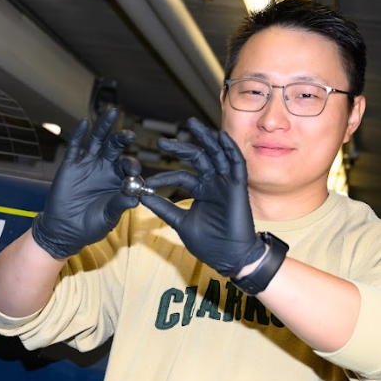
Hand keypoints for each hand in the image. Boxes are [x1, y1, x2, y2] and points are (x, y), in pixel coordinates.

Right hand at [31, 108, 140, 259]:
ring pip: (97, 140)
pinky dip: (78, 134)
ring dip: (104, 127)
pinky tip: (84, 123)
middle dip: (122, 139)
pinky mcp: (71, 165)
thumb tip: (135, 197)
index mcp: (118, 180)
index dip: (132, 166)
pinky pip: (75, 146)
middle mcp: (105, 168)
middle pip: (115, 147)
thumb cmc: (90, 226)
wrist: (65, 230)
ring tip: (112, 112)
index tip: (133, 171)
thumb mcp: (108, 217)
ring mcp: (88, 164)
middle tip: (130, 135)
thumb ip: (120, 205)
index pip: (128, 167)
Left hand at [140, 118, 264, 277]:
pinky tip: (220, 136)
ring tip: (191, 123)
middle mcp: (214, 183)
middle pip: (198, 158)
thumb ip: (163, 208)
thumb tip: (141, 196)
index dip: (164, 175)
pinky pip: (236, 163)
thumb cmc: (208, 243)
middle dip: (181, 147)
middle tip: (162, 142)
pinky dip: (229, 149)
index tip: (147, 180)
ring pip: (216, 154)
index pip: (181, 175)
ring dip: (205, 138)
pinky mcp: (239, 187)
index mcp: (201, 191)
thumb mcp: (180, 222)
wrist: (229, 257)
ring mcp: (226, 183)